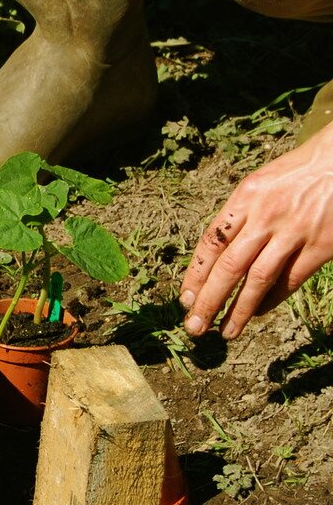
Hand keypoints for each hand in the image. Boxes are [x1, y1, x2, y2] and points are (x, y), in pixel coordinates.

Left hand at [180, 124, 332, 338]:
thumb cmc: (297, 172)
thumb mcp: (259, 183)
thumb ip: (239, 215)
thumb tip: (215, 253)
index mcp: (245, 197)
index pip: (211, 243)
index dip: (196, 274)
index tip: (185, 299)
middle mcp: (267, 215)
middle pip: (229, 266)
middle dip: (209, 300)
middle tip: (195, 326)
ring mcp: (295, 232)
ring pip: (258, 279)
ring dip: (239, 310)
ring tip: (225, 331)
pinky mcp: (322, 245)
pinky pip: (290, 280)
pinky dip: (272, 299)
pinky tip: (258, 313)